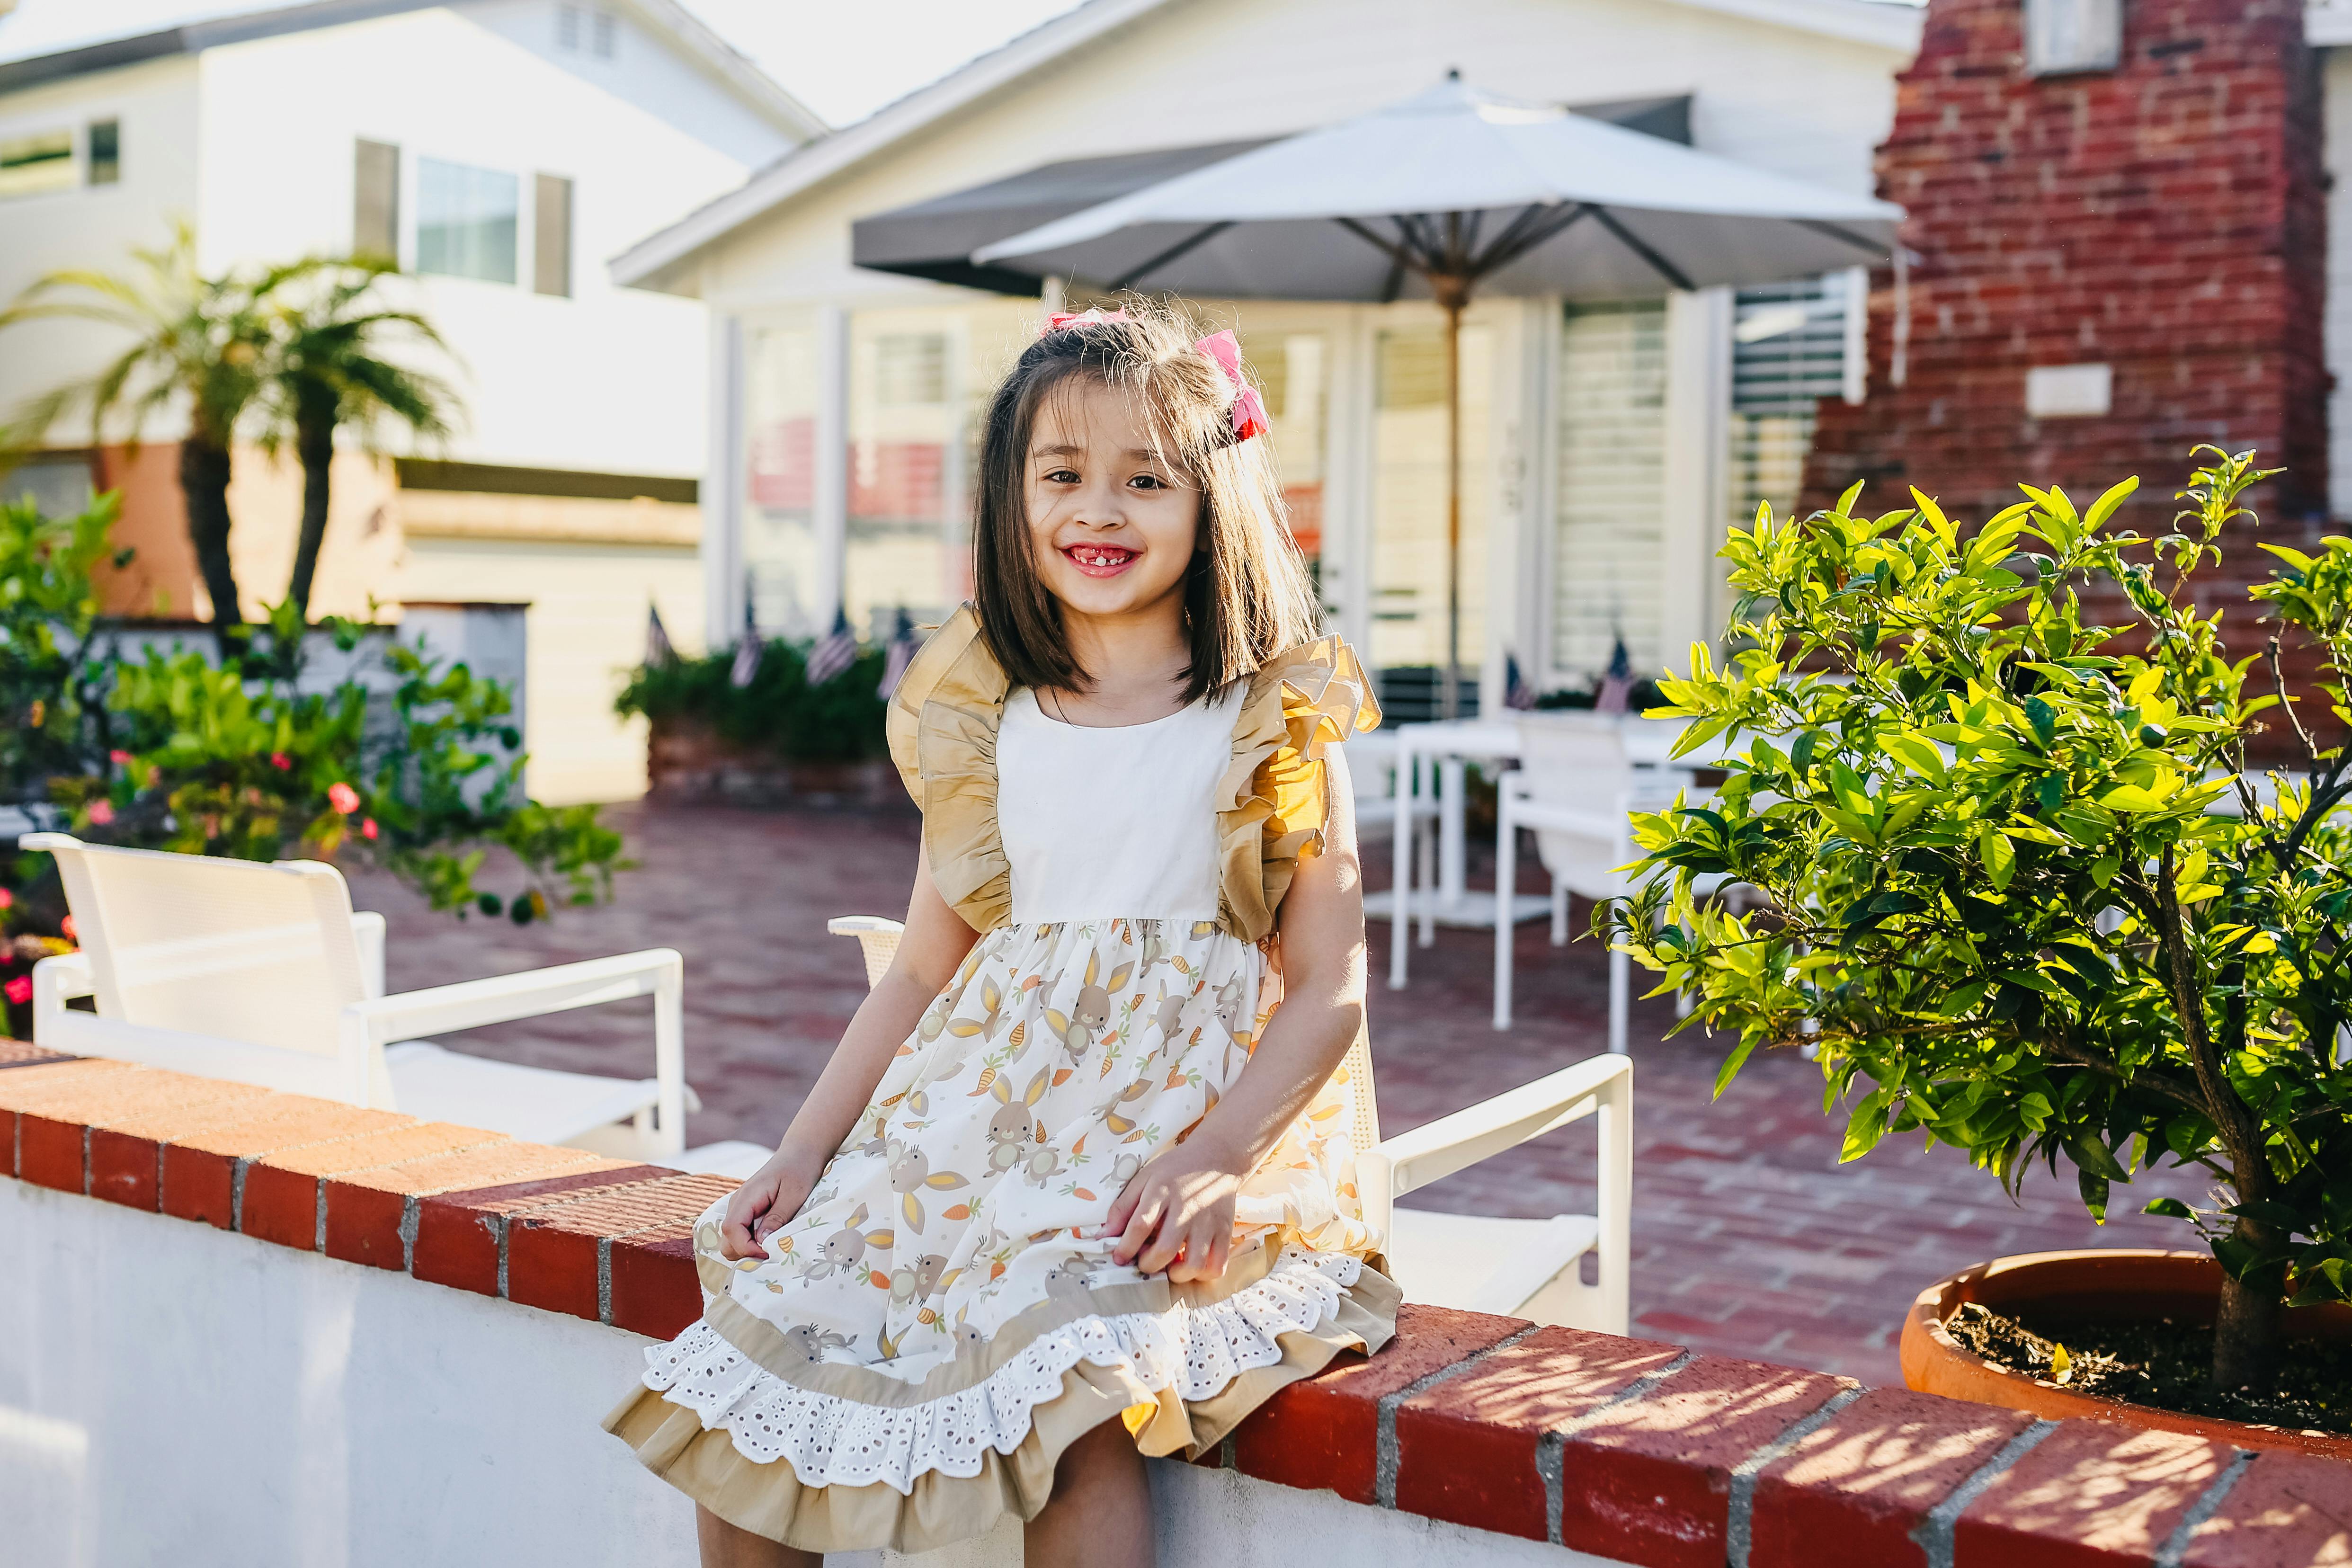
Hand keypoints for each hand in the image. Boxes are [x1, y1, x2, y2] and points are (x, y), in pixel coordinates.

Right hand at [719, 1146, 823, 1260]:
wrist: (801, 1152)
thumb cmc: (801, 1168)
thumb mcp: (795, 1194)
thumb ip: (777, 1218)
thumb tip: (762, 1242)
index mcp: (747, 1196)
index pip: (731, 1229)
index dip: (747, 1247)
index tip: (769, 1252)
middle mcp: (738, 1203)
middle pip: (727, 1240)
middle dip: (746, 1253)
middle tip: (773, 1254)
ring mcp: (741, 1208)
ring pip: (732, 1241)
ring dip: (749, 1250)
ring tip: (773, 1248)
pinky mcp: (748, 1213)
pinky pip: (741, 1235)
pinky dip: (752, 1244)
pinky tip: (772, 1241)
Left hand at [1104, 1133, 1246, 1282]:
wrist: (1215, 1157)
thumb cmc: (1174, 1170)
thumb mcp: (1143, 1178)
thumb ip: (1122, 1207)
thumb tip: (1103, 1236)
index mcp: (1162, 1192)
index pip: (1140, 1225)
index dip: (1126, 1247)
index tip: (1119, 1258)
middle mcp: (1186, 1208)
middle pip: (1166, 1249)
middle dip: (1149, 1265)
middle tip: (1145, 1262)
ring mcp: (1208, 1222)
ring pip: (1194, 1263)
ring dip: (1177, 1274)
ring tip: (1170, 1266)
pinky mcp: (1225, 1231)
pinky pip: (1218, 1265)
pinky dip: (1203, 1274)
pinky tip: (1192, 1265)